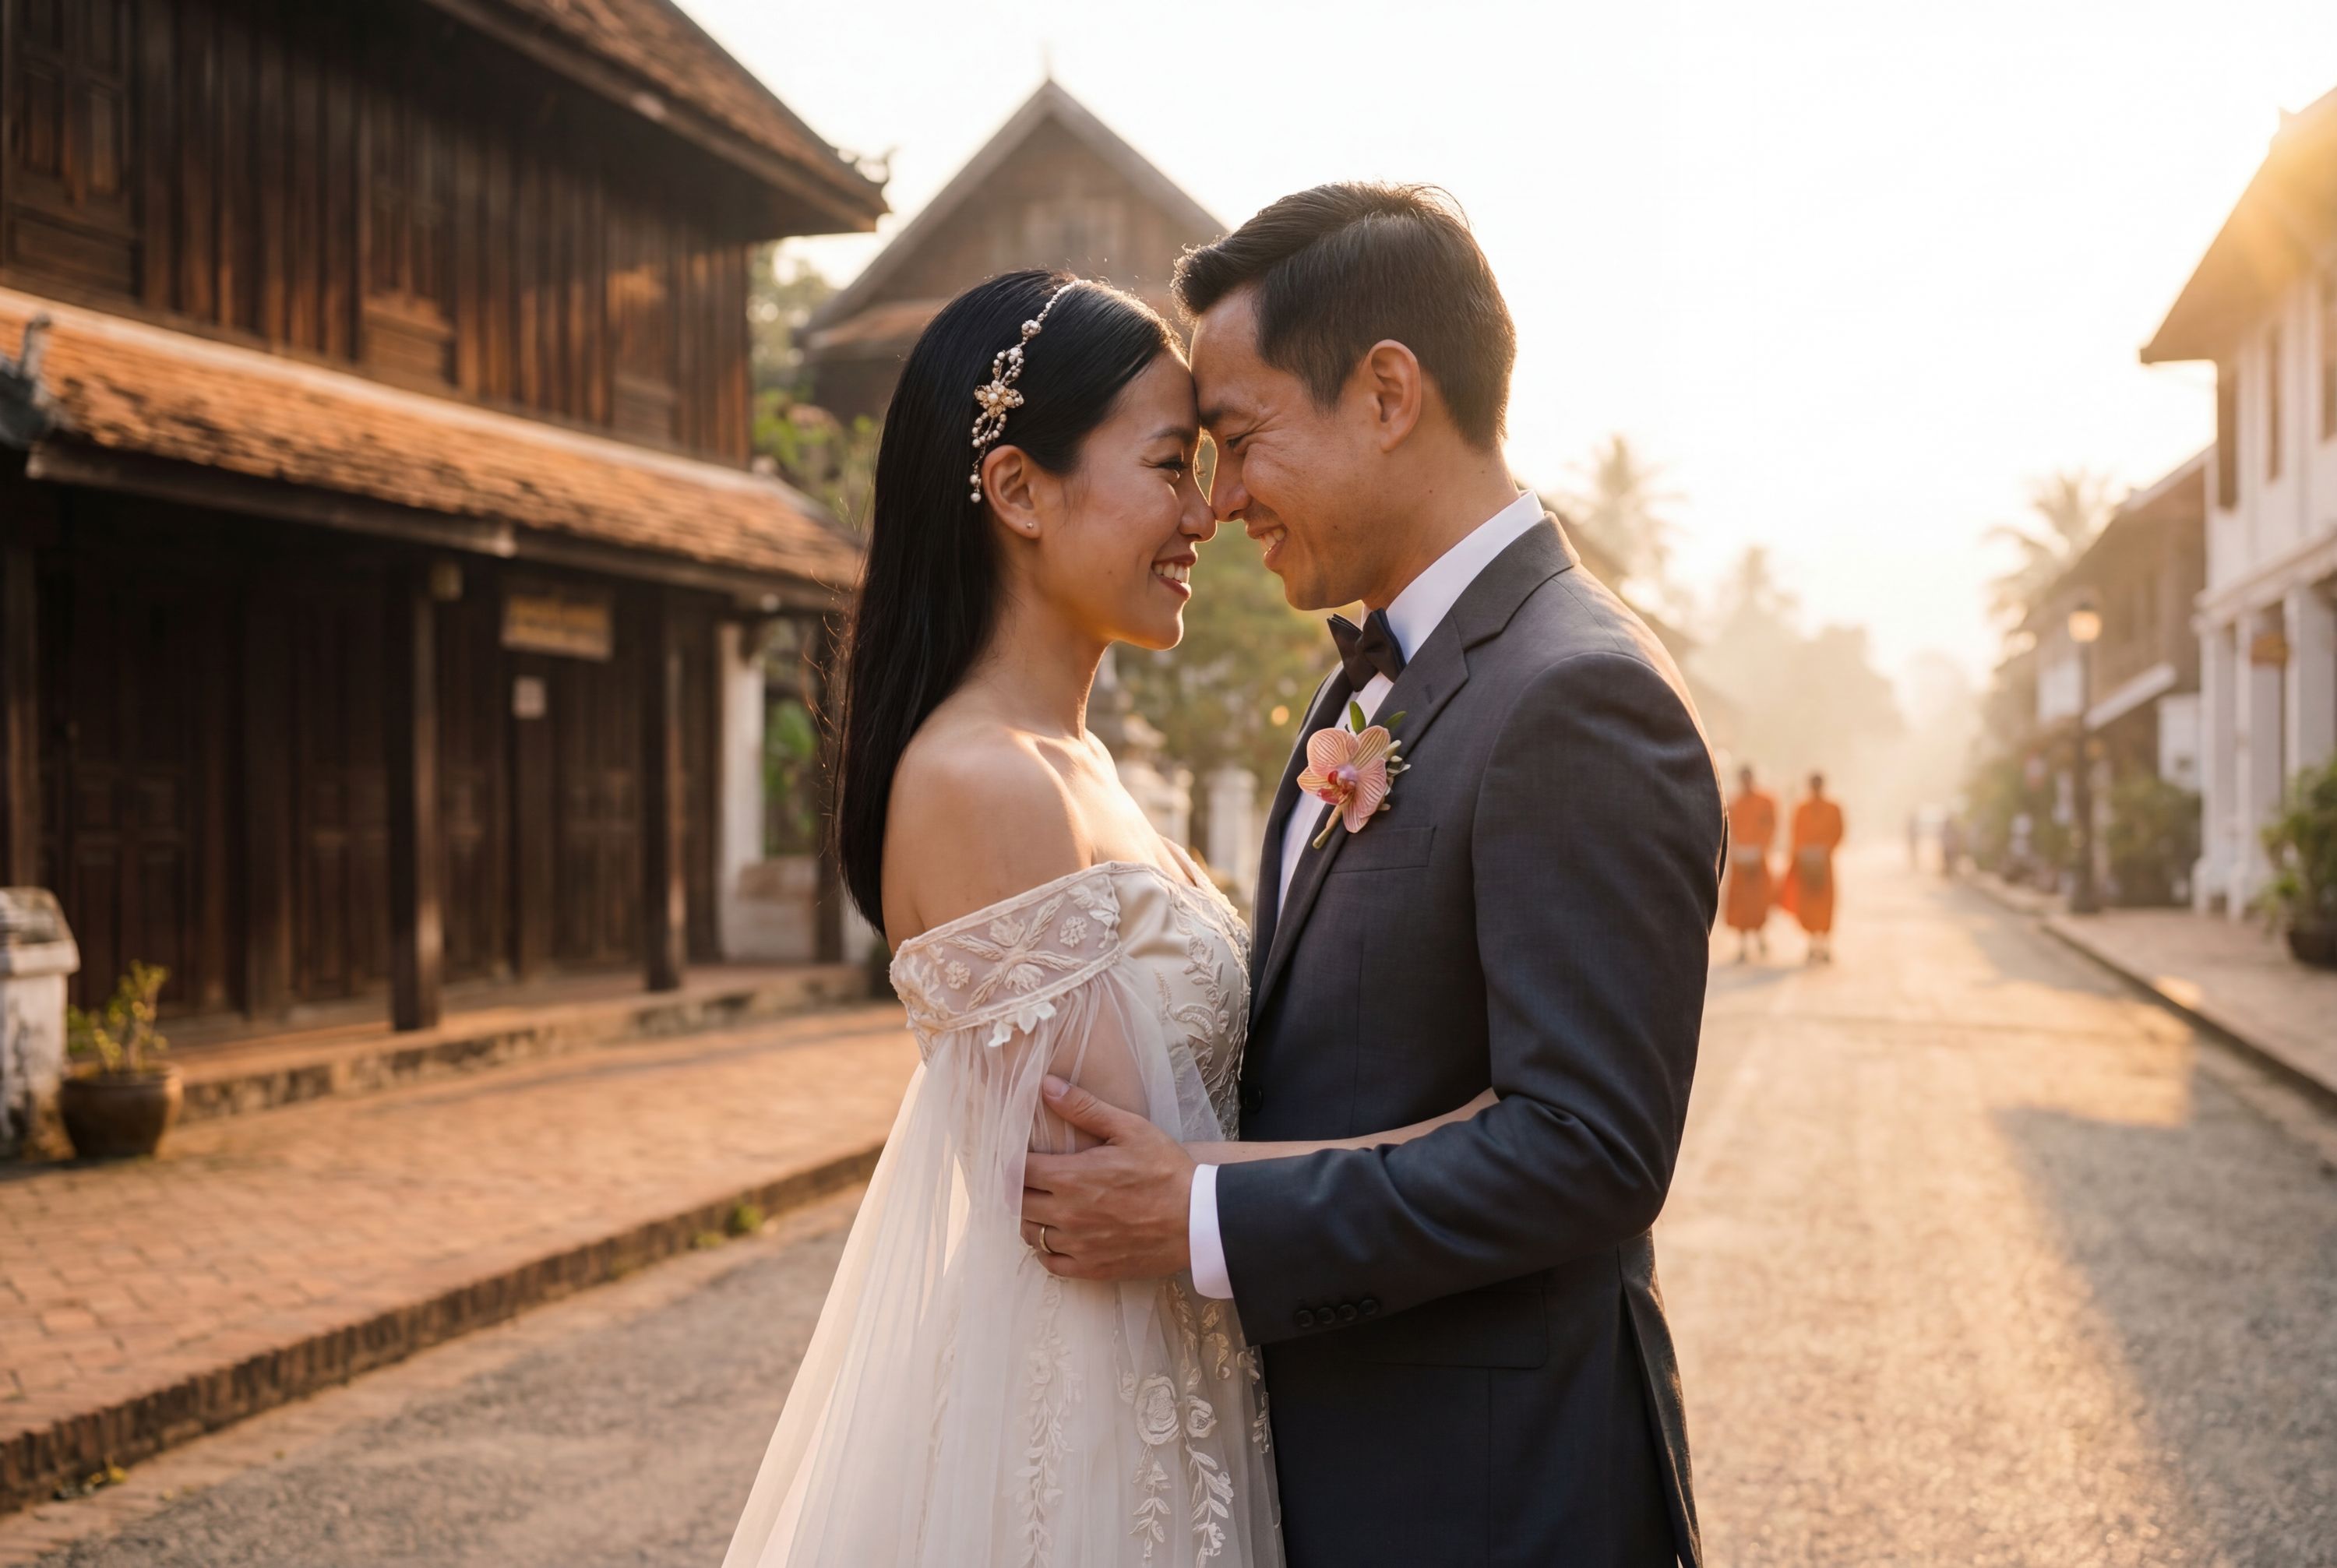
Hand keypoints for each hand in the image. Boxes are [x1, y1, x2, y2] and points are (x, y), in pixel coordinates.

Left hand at [1019, 1076, 1194, 1281]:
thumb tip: (1047, 1086)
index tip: (1018, 1155)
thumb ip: (1084, 1107)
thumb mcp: (1129, 1129)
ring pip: (1030, 1234)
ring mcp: (1077, 1244)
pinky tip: (1057, 1237)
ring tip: (1043, 1205)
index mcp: (1070, 1176)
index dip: (1012, 1161)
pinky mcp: (1091, 1267)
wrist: (1198, 1219)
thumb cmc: (1166, 1170)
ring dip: (1030, 1218)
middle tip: (1029, 1180)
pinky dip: (1046, 1251)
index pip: (1017, 1170)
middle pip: (1018, 1203)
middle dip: (1018, 1189)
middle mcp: (1066, 1213)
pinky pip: (1051, 1263)